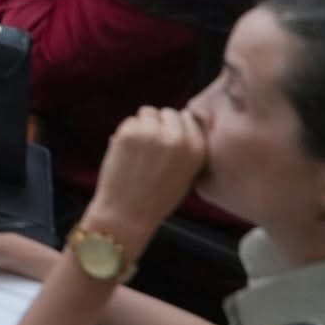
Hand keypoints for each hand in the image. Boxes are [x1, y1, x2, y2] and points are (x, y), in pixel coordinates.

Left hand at [82, 108, 207, 249]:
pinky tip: (127, 153)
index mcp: (197, 150)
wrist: (129, 212)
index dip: (176, 126)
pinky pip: (129, 121)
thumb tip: (181, 117)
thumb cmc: (158, 196)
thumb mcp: (186, 172)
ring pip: (147, 112)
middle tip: (151, 145)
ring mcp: (153, 133)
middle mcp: (178, 138)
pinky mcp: (129, 132)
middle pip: (168, 112)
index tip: (168, 138)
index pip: (188, 118)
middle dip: (159, 123)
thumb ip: (187, 146)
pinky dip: (126, 132)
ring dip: (142, 125)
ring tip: (139, 150)